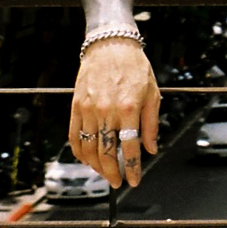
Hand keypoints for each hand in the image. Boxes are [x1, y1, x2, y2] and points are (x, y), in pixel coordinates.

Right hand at [70, 39, 160, 187]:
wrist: (111, 46)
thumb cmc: (135, 67)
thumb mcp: (152, 93)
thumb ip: (151, 124)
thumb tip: (151, 149)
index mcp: (129, 108)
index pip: (130, 147)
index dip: (133, 168)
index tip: (134, 180)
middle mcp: (107, 111)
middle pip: (106, 153)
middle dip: (113, 173)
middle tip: (118, 182)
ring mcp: (89, 110)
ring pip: (88, 149)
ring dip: (96, 167)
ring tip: (106, 173)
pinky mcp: (76, 107)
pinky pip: (74, 137)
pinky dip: (79, 153)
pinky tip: (87, 160)